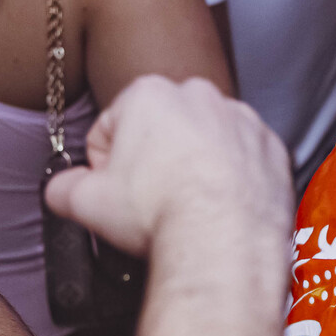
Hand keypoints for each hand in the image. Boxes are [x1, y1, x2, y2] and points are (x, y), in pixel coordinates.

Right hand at [44, 75, 291, 257]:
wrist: (223, 242)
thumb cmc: (161, 214)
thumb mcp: (84, 202)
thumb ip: (63, 186)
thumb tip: (63, 187)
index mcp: (149, 94)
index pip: (112, 127)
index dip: (107, 165)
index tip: (117, 189)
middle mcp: (201, 96)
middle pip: (162, 130)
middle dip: (153, 160)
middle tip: (151, 199)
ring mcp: (242, 120)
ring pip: (206, 142)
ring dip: (196, 166)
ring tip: (187, 204)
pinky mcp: (272, 148)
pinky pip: (245, 160)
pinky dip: (234, 179)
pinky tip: (219, 204)